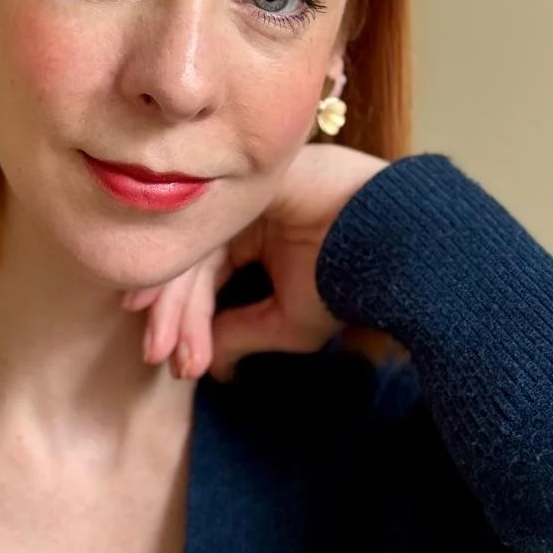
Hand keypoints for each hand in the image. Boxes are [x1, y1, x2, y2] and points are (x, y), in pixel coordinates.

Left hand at [122, 142, 389, 381]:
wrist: (394, 252)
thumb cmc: (351, 283)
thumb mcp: (288, 320)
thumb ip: (239, 332)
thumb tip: (204, 364)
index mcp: (255, 233)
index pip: (209, 276)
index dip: (190, 321)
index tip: (181, 366)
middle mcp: (241, 211)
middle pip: (192, 263)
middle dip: (174, 316)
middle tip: (158, 357)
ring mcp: (239, 195)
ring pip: (190, 252)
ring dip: (174, 306)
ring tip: (165, 350)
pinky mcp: (241, 186)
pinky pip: (200, 234)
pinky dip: (182, 278)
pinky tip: (171, 314)